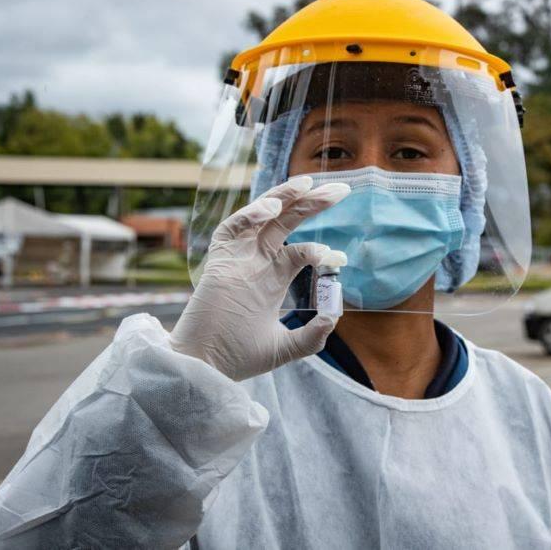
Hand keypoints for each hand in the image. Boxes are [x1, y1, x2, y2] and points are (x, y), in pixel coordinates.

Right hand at [170, 175, 349, 380]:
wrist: (207, 368)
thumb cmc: (239, 358)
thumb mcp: (286, 347)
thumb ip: (313, 335)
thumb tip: (335, 315)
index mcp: (273, 278)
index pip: (301, 250)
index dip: (321, 251)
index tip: (338, 259)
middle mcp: (257, 262)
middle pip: (287, 222)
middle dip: (313, 203)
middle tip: (342, 190)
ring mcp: (239, 258)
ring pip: (262, 216)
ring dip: (284, 197)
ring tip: (308, 183)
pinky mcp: (219, 260)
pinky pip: (234, 227)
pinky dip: (251, 215)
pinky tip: (272, 210)